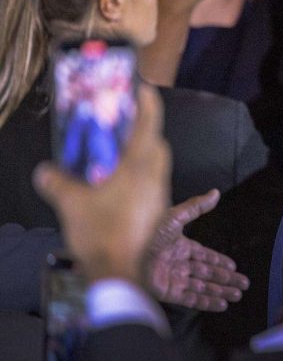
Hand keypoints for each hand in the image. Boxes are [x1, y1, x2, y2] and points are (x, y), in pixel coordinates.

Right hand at [33, 85, 168, 284]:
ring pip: (157, 165)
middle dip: (145, 131)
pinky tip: (119, 185)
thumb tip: (44, 171)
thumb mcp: (70, 204)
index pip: (150, 125)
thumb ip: (57, 183)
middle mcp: (156, 177)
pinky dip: (140, 176)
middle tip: (124, 125)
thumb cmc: (100, 233)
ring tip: (117, 156)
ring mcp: (160, 195)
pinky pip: (153, 183)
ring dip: (142, 155)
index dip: (149, 104)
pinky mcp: (158, 211)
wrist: (120, 271)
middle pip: (157, 144)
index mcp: (139, 167)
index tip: (144, 89)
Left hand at [144, 189, 249, 310]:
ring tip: (237, 295)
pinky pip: (190, 299)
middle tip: (243, 284)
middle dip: (225, 278)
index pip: (203, 255)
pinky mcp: (166, 293)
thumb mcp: (174, 216)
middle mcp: (177, 264)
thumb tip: (216, 192)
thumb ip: (196, 207)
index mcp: (178, 246)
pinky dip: (206, 302)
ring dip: (220, 291)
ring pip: (202, 287)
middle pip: (206, 273)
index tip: (233, 266)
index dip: (219, 261)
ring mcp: (172, 279)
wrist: (122, 255)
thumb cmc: (146, 232)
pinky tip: (221, 304)